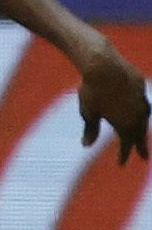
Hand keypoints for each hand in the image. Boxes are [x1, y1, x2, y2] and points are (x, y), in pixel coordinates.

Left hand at [76, 38, 149, 163]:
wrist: (104, 64)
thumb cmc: (92, 91)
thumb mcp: (88, 113)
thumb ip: (90, 129)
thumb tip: (86, 145)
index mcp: (126, 124)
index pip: (126, 144)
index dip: (123, 155)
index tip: (121, 165)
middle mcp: (138, 113)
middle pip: (140, 133)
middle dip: (141, 146)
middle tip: (144, 157)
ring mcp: (142, 99)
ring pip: (144, 118)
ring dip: (142, 128)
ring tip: (140, 135)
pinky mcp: (140, 86)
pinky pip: (142, 102)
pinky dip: (140, 111)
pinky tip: (138, 111)